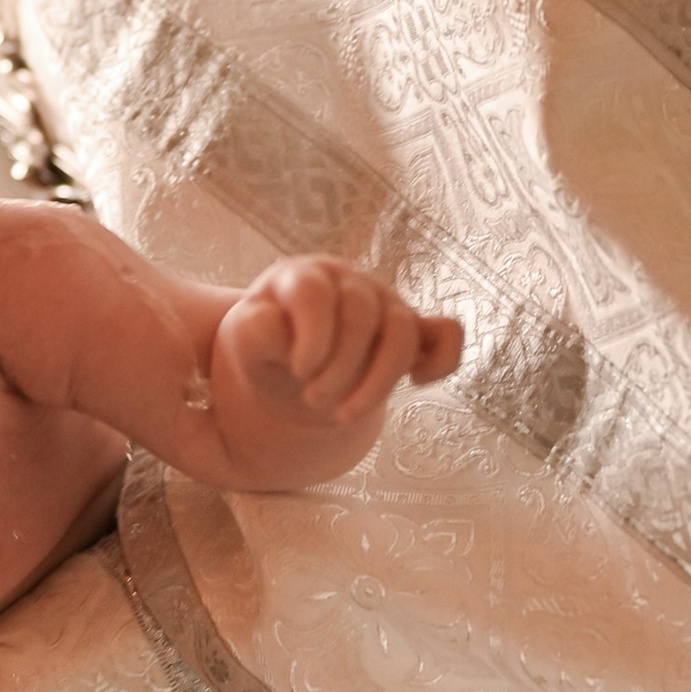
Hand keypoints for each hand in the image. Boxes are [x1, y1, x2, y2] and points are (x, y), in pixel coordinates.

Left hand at [218, 258, 462, 434]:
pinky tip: (417, 383)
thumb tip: (280, 330)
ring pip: (404, 329)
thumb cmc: (264, 350)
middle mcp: (350, 282)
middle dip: (339, 367)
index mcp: (304, 276)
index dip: (312, 334)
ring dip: (379, 380)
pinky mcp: (414, 330)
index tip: (298, 372)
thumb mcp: (243, 342)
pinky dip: (442, 360)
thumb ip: (253, 333)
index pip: (316, 292)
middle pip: (361, 314)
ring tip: (344, 415)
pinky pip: (447, 334)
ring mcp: (386, 303)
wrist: (291, 372)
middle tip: (313, 400)